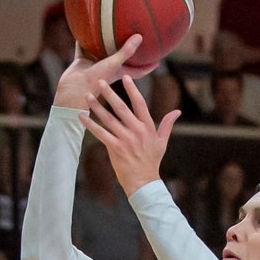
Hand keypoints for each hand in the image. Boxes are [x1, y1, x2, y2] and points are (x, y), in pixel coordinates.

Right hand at [53, 34, 147, 112]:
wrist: (73, 89)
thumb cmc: (96, 81)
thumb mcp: (113, 65)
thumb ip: (125, 52)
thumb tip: (140, 37)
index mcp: (119, 74)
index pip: (138, 71)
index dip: (148, 66)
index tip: (158, 60)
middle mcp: (108, 69)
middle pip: (121, 58)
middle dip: (127, 50)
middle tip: (135, 35)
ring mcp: (95, 66)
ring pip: (101, 51)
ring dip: (104, 41)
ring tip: (109, 27)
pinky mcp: (82, 63)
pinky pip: (83, 47)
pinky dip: (83, 39)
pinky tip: (83, 26)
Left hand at [81, 74, 178, 198]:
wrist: (144, 182)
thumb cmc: (152, 162)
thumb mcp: (162, 142)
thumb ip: (167, 124)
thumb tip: (177, 111)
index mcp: (147, 127)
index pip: (139, 104)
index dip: (132, 90)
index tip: (125, 77)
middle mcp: (136, 131)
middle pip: (121, 108)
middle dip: (110, 93)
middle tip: (100, 81)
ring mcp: (125, 139)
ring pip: (109, 119)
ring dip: (97, 107)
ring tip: (87, 96)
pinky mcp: (115, 148)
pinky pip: (100, 133)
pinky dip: (90, 125)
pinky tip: (81, 117)